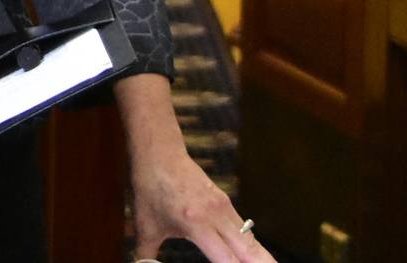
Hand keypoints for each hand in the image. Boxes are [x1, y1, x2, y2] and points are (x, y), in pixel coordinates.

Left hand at [128, 140, 273, 262]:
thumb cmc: (151, 188)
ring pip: (251, 240)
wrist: (160, 153)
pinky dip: (251, 246)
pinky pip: (244, 230)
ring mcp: (224, 207)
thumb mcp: (145, 225)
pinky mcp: (226, 203)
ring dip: (262, 258)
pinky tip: (257, 257)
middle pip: (249, 250)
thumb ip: (146, 253)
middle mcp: (216, 216)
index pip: (226, 258)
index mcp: (196, 223)